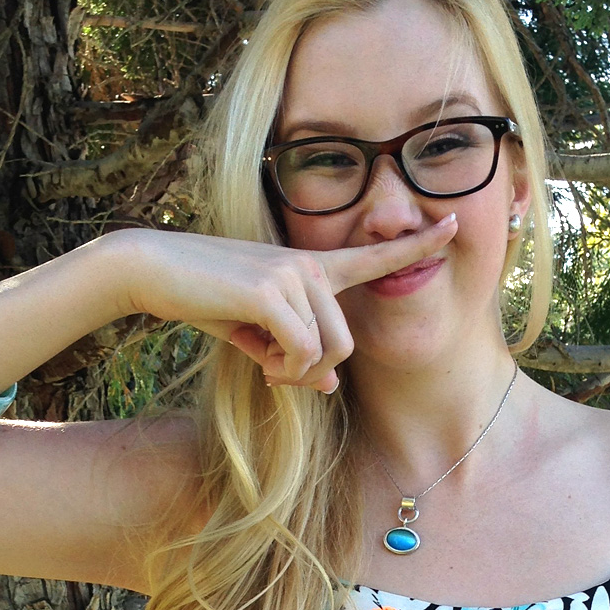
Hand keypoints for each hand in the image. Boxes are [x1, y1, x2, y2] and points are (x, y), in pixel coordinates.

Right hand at [112, 215, 458, 393]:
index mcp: (313, 269)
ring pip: (325, 352)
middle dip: (311, 373)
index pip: (375, 257)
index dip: (417, 243)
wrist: (154, 270)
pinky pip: (300, 352)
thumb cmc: (206, 299)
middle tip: (274, 373)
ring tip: (261, 362)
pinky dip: (281, 370)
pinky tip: (256, 361)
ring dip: (293, 374)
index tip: (454, 224)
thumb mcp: (259, 335)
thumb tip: (329, 385)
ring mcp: (294, 275)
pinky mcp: (271, 291)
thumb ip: (297, 356)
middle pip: (346, 346)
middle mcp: (311, 266)